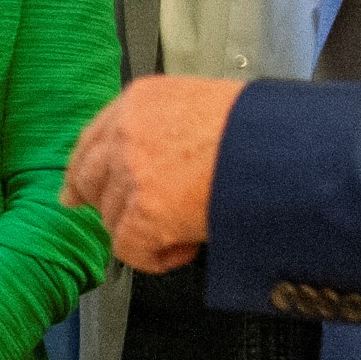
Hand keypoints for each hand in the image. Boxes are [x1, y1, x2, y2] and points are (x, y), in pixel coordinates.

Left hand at [63, 76, 246, 275]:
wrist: (284, 152)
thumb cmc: (259, 131)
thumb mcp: (203, 106)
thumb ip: (166, 127)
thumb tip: (157, 158)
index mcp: (141, 101)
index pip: (92, 138)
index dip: (83, 171)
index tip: (76, 190)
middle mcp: (126, 133)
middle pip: (89, 179)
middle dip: (104, 205)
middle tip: (127, 222)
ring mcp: (132, 173)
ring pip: (111, 217)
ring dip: (143, 231)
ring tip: (184, 230)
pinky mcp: (145, 212)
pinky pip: (129, 248)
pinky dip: (154, 257)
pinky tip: (183, 247)